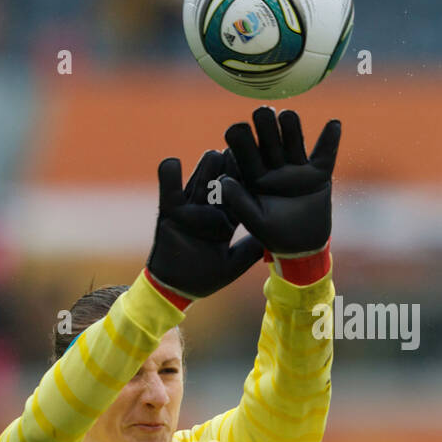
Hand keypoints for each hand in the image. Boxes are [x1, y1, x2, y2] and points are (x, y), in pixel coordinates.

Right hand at [146, 149, 263, 304]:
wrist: (177, 289)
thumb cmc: (204, 278)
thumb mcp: (234, 264)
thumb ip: (250, 251)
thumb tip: (273, 239)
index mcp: (224, 221)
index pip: (238, 199)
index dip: (247, 185)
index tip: (259, 170)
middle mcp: (207, 212)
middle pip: (220, 187)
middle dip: (228, 171)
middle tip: (238, 152)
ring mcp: (188, 211)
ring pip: (198, 186)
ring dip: (205, 171)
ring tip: (213, 154)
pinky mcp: (168, 214)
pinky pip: (168, 194)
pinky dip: (168, 179)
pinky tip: (172, 162)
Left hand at [220, 107, 340, 256]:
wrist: (303, 245)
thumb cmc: (274, 235)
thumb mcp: (254, 222)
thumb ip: (239, 203)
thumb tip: (223, 181)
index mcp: (255, 175)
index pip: (246, 153)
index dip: (241, 141)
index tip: (235, 128)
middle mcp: (275, 167)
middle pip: (270, 141)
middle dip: (266, 127)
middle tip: (262, 112)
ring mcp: (297, 168)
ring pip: (294, 142)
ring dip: (292, 128)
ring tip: (288, 116)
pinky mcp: (319, 172)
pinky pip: (325, 154)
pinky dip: (330, 139)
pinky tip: (334, 123)